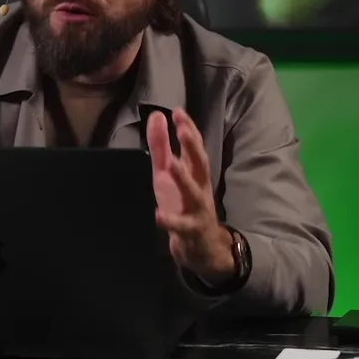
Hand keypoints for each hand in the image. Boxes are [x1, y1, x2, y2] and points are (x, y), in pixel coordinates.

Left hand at [148, 109, 234, 281]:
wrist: (202, 246)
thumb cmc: (183, 204)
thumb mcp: (168, 174)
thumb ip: (161, 147)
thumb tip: (157, 116)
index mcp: (195, 173)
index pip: (194, 147)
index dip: (188, 129)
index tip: (179, 111)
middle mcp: (200, 187)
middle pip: (200, 163)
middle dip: (193, 146)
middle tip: (183, 129)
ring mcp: (197, 209)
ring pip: (192, 192)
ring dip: (183, 178)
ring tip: (171, 164)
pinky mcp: (190, 230)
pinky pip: (181, 225)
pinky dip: (170, 220)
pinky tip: (157, 215)